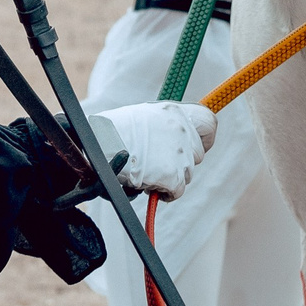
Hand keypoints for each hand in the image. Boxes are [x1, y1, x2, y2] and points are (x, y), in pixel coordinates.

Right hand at [92, 102, 217, 199]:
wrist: (97, 146)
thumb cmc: (111, 133)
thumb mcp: (142, 118)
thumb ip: (163, 127)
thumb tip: (173, 142)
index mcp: (173, 111)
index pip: (208, 123)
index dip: (204, 138)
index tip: (195, 146)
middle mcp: (181, 130)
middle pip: (197, 155)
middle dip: (180, 162)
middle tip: (159, 164)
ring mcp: (178, 153)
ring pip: (186, 174)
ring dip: (170, 177)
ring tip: (147, 173)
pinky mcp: (171, 175)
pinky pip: (177, 191)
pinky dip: (165, 194)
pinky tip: (149, 186)